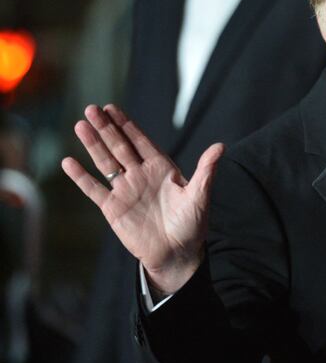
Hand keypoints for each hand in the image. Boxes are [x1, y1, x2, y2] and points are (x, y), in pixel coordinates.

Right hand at [62, 104, 223, 293]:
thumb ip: (206, 170)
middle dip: (107, 128)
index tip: (113, 108)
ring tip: (80, 125)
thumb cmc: (192, 224)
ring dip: (93, 145)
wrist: (177, 254)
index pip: (141, 142)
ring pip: (106, 163)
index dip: (127, 125)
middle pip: (120, 147)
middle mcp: (141, 175)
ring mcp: (126, 191)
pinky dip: (82, 177)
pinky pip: (94, 190)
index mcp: (161, 169)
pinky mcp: (113, 209)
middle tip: (92, 108)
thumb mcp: (200, 195)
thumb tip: (221, 146)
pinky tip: (69, 162)